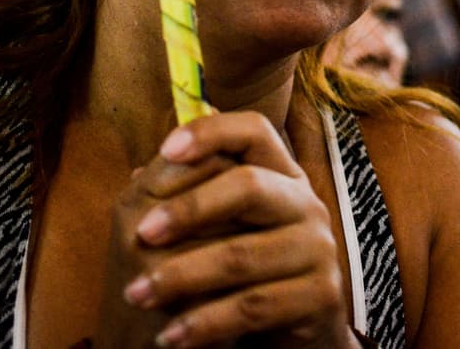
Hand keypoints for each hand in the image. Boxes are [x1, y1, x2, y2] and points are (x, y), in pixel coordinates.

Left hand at [99, 112, 355, 348]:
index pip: (254, 131)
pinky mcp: (321, 296)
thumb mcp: (220, 229)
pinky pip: (254, 306)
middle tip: (141, 234)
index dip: (212, 132)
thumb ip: (189, 197)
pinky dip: (206, 322)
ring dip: (182, 276)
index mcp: (281, 175)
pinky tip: (172, 334)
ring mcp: (319, 249)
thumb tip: (140, 173)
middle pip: (249, 185)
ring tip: (138, 294)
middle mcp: (306, 204)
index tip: (168, 149)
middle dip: (189, 209)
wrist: (289, 333)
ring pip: (242, 254)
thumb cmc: (244, 271)